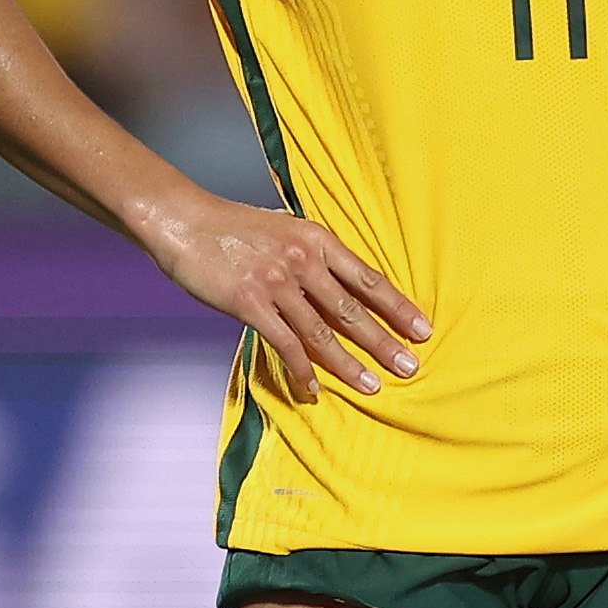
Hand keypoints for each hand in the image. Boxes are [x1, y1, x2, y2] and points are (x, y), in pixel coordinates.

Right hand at [135, 192, 427, 402]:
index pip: (369, 279)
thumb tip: (338, 284)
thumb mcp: (284, 229)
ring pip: (322, 332)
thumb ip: (312, 256)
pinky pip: (284, 343)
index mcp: (317, 240)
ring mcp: (277, 282)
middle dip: (384, 341)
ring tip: (371, 386)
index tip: (422, 329)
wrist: (184, 220)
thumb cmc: (233, 227)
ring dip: (348, 363)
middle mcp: (304, 260)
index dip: (398, 306)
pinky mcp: (250, 302)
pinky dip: (301, 369)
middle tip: (409, 367)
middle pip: (353, 309)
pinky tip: (312, 388)